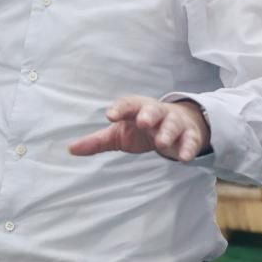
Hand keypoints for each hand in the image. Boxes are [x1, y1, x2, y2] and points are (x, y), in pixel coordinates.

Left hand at [69, 95, 210, 162]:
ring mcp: (174, 122)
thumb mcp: (119, 134)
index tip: (110, 116)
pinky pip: (190, 140)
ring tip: (162, 142)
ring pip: (172, 124)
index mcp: (136, 109)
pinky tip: (185, 157)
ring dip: (167, 132)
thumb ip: (97, 141)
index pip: (127, 104)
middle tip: (143, 122)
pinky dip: (189, 147)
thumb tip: (70, 149)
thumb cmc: (141, 128)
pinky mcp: (189, 135)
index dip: (119, 109)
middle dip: (148, 114)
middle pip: (153, 109)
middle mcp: (156, 112)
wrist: (177, 124)